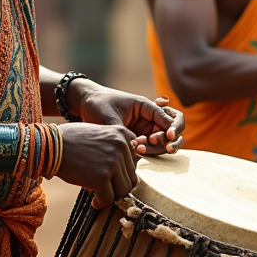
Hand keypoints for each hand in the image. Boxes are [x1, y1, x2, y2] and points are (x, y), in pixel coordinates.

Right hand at [57, 123, 140, 208]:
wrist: (50, 145)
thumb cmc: (71, 139)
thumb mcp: (99, 132)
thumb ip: (115, 145)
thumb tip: (125, 169)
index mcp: (121, 134)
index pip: (135, 160)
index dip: (123, 170)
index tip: (112, 175)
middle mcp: (120, 146)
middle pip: (131, 177)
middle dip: (117, 185)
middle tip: (105, 187)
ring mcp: (112, 162)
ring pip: (123, 190)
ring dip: (112, 195)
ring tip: (100, 194)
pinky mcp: (101, 178)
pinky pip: (109, 198)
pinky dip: (101, 202)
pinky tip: (94, 201)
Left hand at [69, 81, 184, 154]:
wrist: (83, 106)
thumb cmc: (98, 104)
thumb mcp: (111, 116)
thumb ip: (124, 132)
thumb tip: (136, 147)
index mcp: (146, 107)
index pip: (171, 117)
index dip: (173, 128)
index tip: (167, 137)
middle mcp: (149, 119)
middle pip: (172, 132)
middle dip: (168, 141)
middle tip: (162, 148)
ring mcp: (144, 131)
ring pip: (161, 143)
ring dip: (156, 149)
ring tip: (139, 149)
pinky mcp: (137, 142)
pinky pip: (149, 149)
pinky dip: (147, 153)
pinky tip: (136, 152)